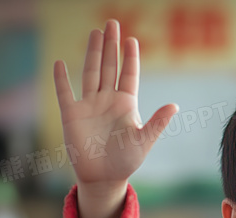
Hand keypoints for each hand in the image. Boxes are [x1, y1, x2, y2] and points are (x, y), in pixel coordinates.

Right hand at [53, 19, 177, 190]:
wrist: (104, 178)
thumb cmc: (127, 161)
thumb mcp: (144, 140)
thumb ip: (157, 122)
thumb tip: (175, 105)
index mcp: (126, 104)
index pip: (129, 74)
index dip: (130, 57)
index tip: (132, 39)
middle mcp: (107, 100)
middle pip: (110, 67)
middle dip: (111, 45)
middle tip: (112, 22)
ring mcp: (89, 106)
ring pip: (91, 73)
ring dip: (93, 53)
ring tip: (95, 32)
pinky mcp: (72, 116)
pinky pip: (65, 93)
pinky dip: (62, 79)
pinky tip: (60, 63)